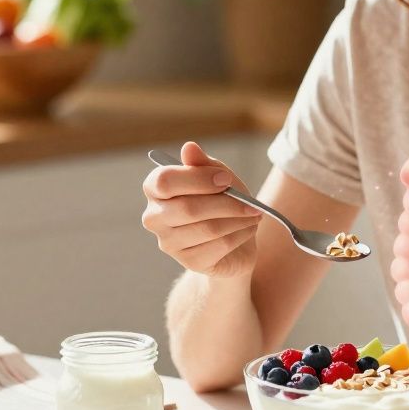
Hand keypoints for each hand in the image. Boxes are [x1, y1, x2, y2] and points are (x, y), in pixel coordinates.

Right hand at [141, 141, 262, 277]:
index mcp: (155, 188)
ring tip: (253, 214)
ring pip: (208, 229)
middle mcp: (154, 217)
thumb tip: (189, 147)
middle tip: (251, 203)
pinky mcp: (188, 262)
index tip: (226, 180)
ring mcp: (168, 243)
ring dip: (238, 220)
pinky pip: (219, 246)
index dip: (198, 179)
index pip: (165, 181)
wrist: (234, 240)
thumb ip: (203, 164)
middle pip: (188, 209)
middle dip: (226, 204)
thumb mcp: (218, 177)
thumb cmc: (221, 202)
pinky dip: (240, 235)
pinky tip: (248, 229)